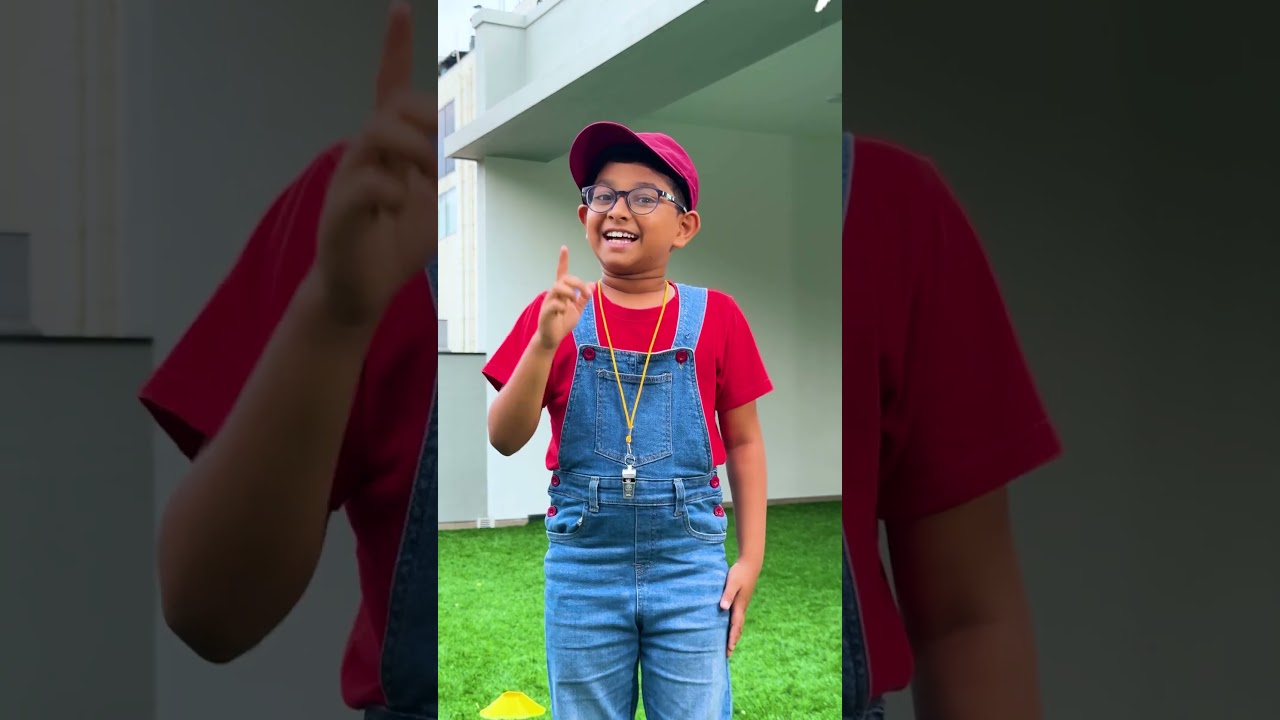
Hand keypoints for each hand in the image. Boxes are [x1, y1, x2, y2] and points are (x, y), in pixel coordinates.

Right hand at [313, 0, 436, 326]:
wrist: (359, 289)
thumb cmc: (393, 243)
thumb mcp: (430, 201)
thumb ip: (440, 170)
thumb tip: (452, 147)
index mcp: (387, 149)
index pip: (387, 87)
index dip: (393, 48)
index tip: (399, 9)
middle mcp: (364, 155)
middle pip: (392, 106)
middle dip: (425, 122)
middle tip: (441, 164)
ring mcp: (349, 180)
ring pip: (376, 133)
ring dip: (412, 150)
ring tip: (426, 181)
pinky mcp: (341, 212)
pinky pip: (365, 184)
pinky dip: (389, 190)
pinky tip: (397, 207)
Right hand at [536, 246, 593, 350]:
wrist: (553, 338)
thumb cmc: (563, 323)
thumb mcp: (577, 309)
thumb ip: (583, 298)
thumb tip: (592, 285)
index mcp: (562, 292)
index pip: (562, 273)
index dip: (563, 260)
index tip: (564, 248)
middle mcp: (554, 294)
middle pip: (563, 279)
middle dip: (577, 282)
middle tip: (586, 292)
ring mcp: (549, 302)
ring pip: (556, 287)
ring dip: (569, 291)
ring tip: (574, 299)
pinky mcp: (546, 312)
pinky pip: (553, 304)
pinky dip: (562, 305)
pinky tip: (565, 311)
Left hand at [719, 559, 760, 657]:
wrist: (750, 565)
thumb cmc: (739, 573)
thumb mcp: (732, 583)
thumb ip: (727, 595)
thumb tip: (723, 608)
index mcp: (739, 606)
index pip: (735, 626)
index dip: (731, 639)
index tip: (728, 650)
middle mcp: (741, 608)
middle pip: (737, 629)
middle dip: (732, 641)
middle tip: (727, 654)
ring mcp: (741, 605)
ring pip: (738, 624)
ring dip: (733, 635)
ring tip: (729, 645)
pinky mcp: (740, 601)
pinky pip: (736, 618)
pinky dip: (733, 626)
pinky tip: (728, 627)